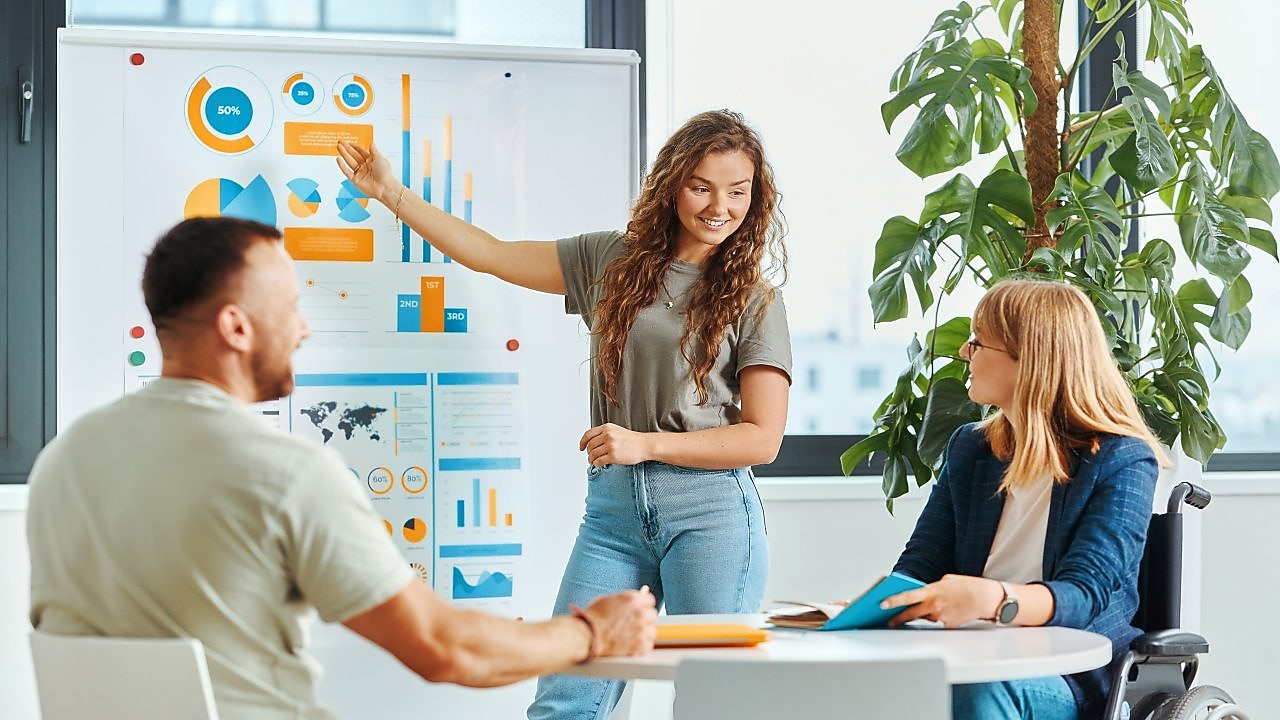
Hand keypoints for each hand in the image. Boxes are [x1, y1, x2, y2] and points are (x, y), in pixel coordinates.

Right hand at [336, 141, 396, 204]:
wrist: (384, 188)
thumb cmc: (385, 174)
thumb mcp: (379, 158)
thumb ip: (373, 150)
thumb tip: (372, 142)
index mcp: (372, 161)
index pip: (361, 151)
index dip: (354, 146)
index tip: (348, 141)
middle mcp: (365, 167)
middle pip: (354, 155)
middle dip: (347, 148)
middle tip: (340, 142)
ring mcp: (360, 173)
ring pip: (349, 162)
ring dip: (344, 154)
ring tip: (338, 147)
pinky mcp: (356, 180)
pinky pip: (347, 172)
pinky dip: (342, 166)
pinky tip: (338, 159)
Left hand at [579, 423, 652, 465]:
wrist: (645, 445)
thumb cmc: (632, 440)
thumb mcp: (616, 430)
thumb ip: (604, 434)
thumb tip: (590, 443)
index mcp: (607, 428)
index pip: (588, 434)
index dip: (582, 442)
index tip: (581, 448)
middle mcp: (607, 435)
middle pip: (590, 446)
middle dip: (588, 452)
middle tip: (591, 456)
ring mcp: (610, 446)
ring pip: (593, 454)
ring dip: (591, 459)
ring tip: (594, 461)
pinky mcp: (613, 456)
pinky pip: (598, 461)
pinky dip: (596, 464)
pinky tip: (599, 464)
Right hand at [582, 587, 657, 656]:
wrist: (588, 635)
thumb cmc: (594, 618)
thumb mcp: (609, 600)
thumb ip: (626, 599)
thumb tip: (639, 596)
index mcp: (633, 599)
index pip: (650, 600)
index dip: (643, 605)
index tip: (639, 610)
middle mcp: (640, 613)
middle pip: (653, 615)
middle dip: (645, 619)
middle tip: (634, 623)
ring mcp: (641, 630)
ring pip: (652, 631)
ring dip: (644, 633)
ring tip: (631, 635)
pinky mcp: (640, 645)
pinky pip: (649, 644)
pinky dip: (642, 646)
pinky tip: (632, 644)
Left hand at [881, 574, 1002, 627]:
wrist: (987, 598)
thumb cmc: (968, 586)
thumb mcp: (946, 580)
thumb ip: (932, 588)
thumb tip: (923, 596)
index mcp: (932, 591)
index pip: (908, 597)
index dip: (893, 601)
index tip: (881, 604)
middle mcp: (935, 605)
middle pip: (911, 614)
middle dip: (898, 618)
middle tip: (889, 621)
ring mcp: (941, 617)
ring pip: (925, 617)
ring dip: (923, 614)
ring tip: (934, 606)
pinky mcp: (948, 625)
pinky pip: (938, 622)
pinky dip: (939, 616)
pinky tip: (949, 609)